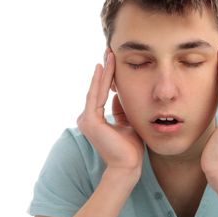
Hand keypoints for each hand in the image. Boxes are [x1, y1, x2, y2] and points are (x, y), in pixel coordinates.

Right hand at [77, 50, 143, 181]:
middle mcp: (88, 118)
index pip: (103, 93)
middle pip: (98, 89)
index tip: (113, 62)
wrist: (128, 166)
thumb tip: (119, 94)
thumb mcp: (127, 123)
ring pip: (97, 90)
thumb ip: (121, 109)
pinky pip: (96, 95)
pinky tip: (103, 67)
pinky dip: (100, 81)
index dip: (108, 78)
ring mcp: (87, 119)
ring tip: (108, 54)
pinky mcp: (91, 120)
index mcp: (96, 120)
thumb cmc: (130, 148)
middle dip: (105, 70)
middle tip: (109, 50)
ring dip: (104, 71)